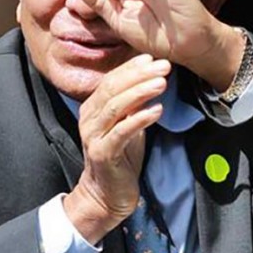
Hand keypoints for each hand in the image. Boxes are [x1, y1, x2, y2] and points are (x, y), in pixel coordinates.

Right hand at [63, 54, 170, 243]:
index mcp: (93, 108)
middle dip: (138, 75)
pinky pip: (121, 132)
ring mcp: (94, 136)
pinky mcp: (103, 153)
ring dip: (140, 92)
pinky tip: (156, 110)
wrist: (106, 195)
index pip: (110, 80)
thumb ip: (133, 105)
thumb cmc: (120, 158)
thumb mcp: (127, 125)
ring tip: (162, 84)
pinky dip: (139, 119)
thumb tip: (151, 79)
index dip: (131, 68)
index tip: (152, 58)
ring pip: (115, 107)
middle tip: (163, 67)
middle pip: (112, 89)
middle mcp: (89, 119)